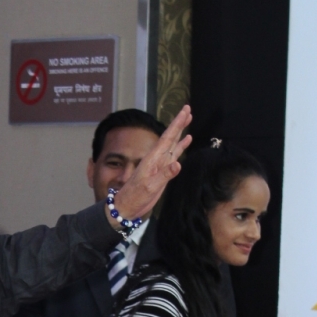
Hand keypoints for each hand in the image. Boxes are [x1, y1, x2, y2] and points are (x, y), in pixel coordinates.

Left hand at [108, 105, 191, 223]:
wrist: (127, 207)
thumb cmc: (135, 197)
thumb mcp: (150, 187)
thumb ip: (164, 175)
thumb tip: (178, 164)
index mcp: (153, 159)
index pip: (167, 137)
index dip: (177, 124)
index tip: (185, 110)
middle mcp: (157, 158)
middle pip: (170, 137)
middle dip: (179, 123)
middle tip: (188, 109)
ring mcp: (160, 165)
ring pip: (172, 145)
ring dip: (181, 133)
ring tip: (189, 121)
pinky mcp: (162, 172)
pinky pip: (173, 156)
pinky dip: (180, 148)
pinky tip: (186, 142)